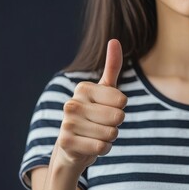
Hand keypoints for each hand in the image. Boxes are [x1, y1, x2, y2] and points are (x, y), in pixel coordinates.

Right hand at [55, 39, 126, 170]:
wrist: (73, 145)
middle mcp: (72, 103)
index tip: (107, 109)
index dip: (120, 109)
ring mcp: (66, 123)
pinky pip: (101, 147)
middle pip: (118, 117)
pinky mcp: (66, 142)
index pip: (122, 101)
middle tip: (101, 125)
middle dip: (115, 125)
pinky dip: (103, 149)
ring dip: (109, 138)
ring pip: (111, 133)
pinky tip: (91, 146)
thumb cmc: (93, 115)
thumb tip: (114, 40)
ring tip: (96, 135)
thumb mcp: (103, 91)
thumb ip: (112, 67)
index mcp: (83, 88)